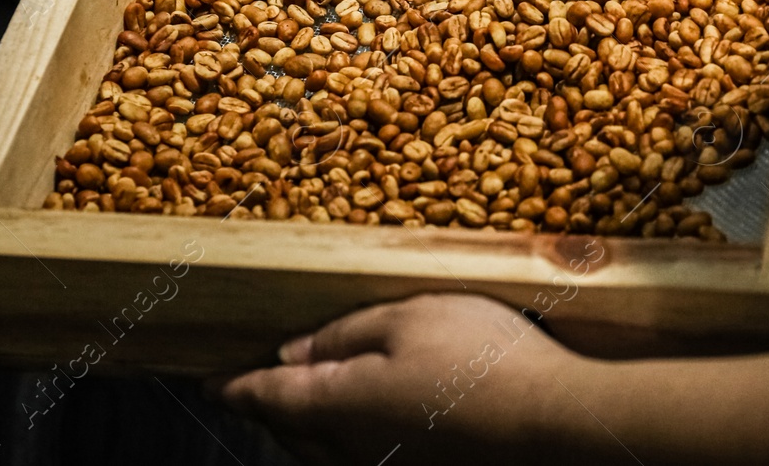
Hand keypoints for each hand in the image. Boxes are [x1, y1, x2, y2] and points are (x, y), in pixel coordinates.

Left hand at [219, 291, 768, 465]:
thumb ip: (345, 335)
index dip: (238, 387)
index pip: (269, 399)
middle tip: (254, 386)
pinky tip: (361, 419)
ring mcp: (388, 465)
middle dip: (269, 409)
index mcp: (341, 404)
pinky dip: (342, 439)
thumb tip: (294, 353)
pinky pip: (358, 457)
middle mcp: (353, 449)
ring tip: (301, 402)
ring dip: (305, 428)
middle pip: (291, 433)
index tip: (215, 381)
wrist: (554, 418)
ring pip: (324, 452)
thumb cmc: (482, 356)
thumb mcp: (408, 318)